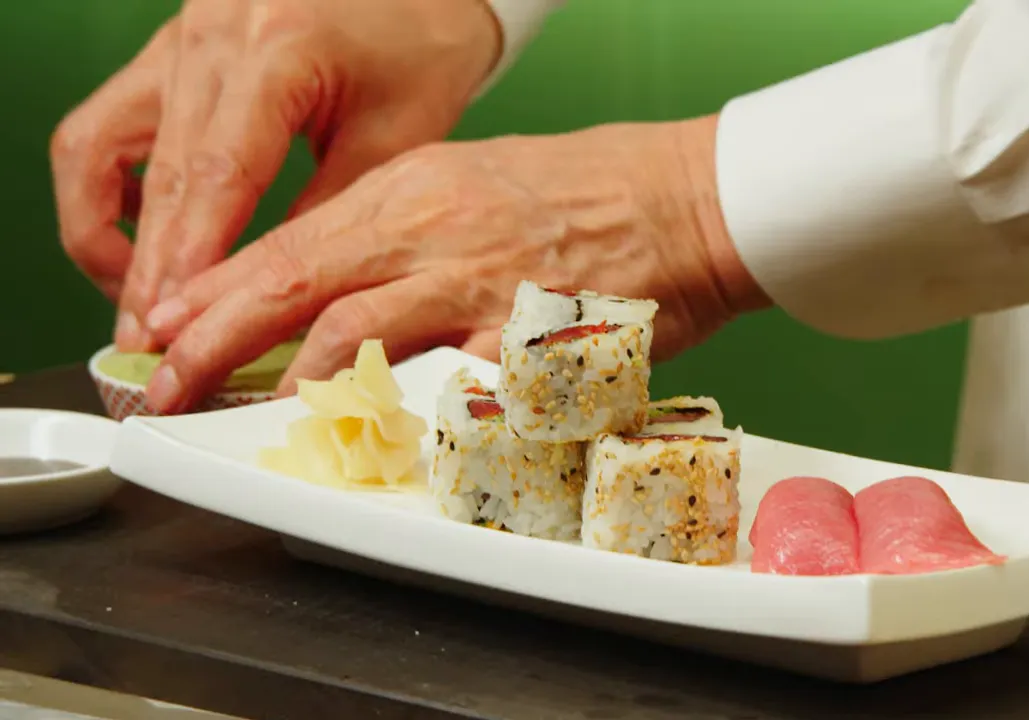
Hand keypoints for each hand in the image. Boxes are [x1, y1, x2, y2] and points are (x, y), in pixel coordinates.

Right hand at [51, 0, 500, 352]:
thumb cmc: (423, 49)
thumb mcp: (394, 137)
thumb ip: (329, 214)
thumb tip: (274, 301)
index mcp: (276, 49)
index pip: (217, 174)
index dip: (190, 260)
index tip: (177, 327)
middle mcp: (209, 36)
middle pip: (155, 171)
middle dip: (146, 269)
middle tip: (148, 344)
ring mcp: (178, 39)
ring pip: (97, 145)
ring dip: (107, 229)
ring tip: (141, 299)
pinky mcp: (169, 51)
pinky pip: (108, 123)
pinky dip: (116, 186)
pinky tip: (147, 233)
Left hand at [139, 115, 770, 412]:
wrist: (684, 198)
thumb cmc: (587, 191)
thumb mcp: (470, 183)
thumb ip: (399, 232)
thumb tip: (330, 280)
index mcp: (412, 189)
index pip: (288, 246)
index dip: (215, 294)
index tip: (168, 328)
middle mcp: (432, 232)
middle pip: (295, 288)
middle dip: (214, 342)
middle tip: (164, 383)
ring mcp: (478, 285)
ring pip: (353, 336)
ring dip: (290, 382)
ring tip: (252, 416)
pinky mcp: (528, 337)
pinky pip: (449, 385)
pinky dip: (402, 412)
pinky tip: (370, 436)